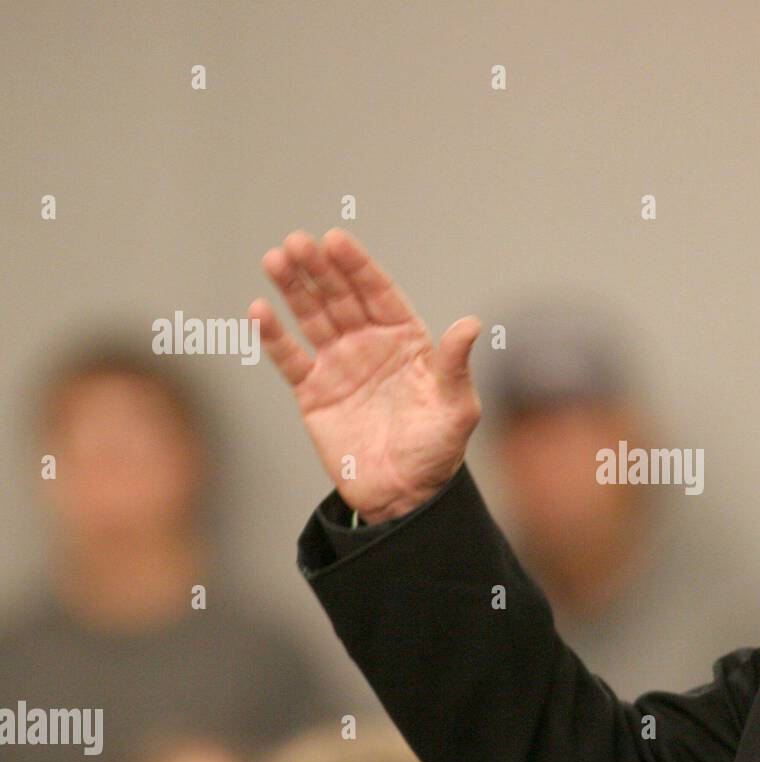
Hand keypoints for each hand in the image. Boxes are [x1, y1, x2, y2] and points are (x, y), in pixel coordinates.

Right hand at [251, 228, 481, 523]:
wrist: (404, 496)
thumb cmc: (437, 452)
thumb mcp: (455, 407)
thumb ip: (455, 364)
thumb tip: (471, 323)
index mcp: (407, 341)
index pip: (379, 293)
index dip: (357, 267)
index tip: (336, 240)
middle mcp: (371, 346)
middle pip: (341, 297)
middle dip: (320, 268)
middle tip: (298, 242)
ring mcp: (339, 366)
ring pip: (312, 317)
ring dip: (293, 289)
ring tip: (275, 260)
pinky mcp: (313, 393)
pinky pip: (289, 357)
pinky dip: (274, 335)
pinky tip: (260, 310)